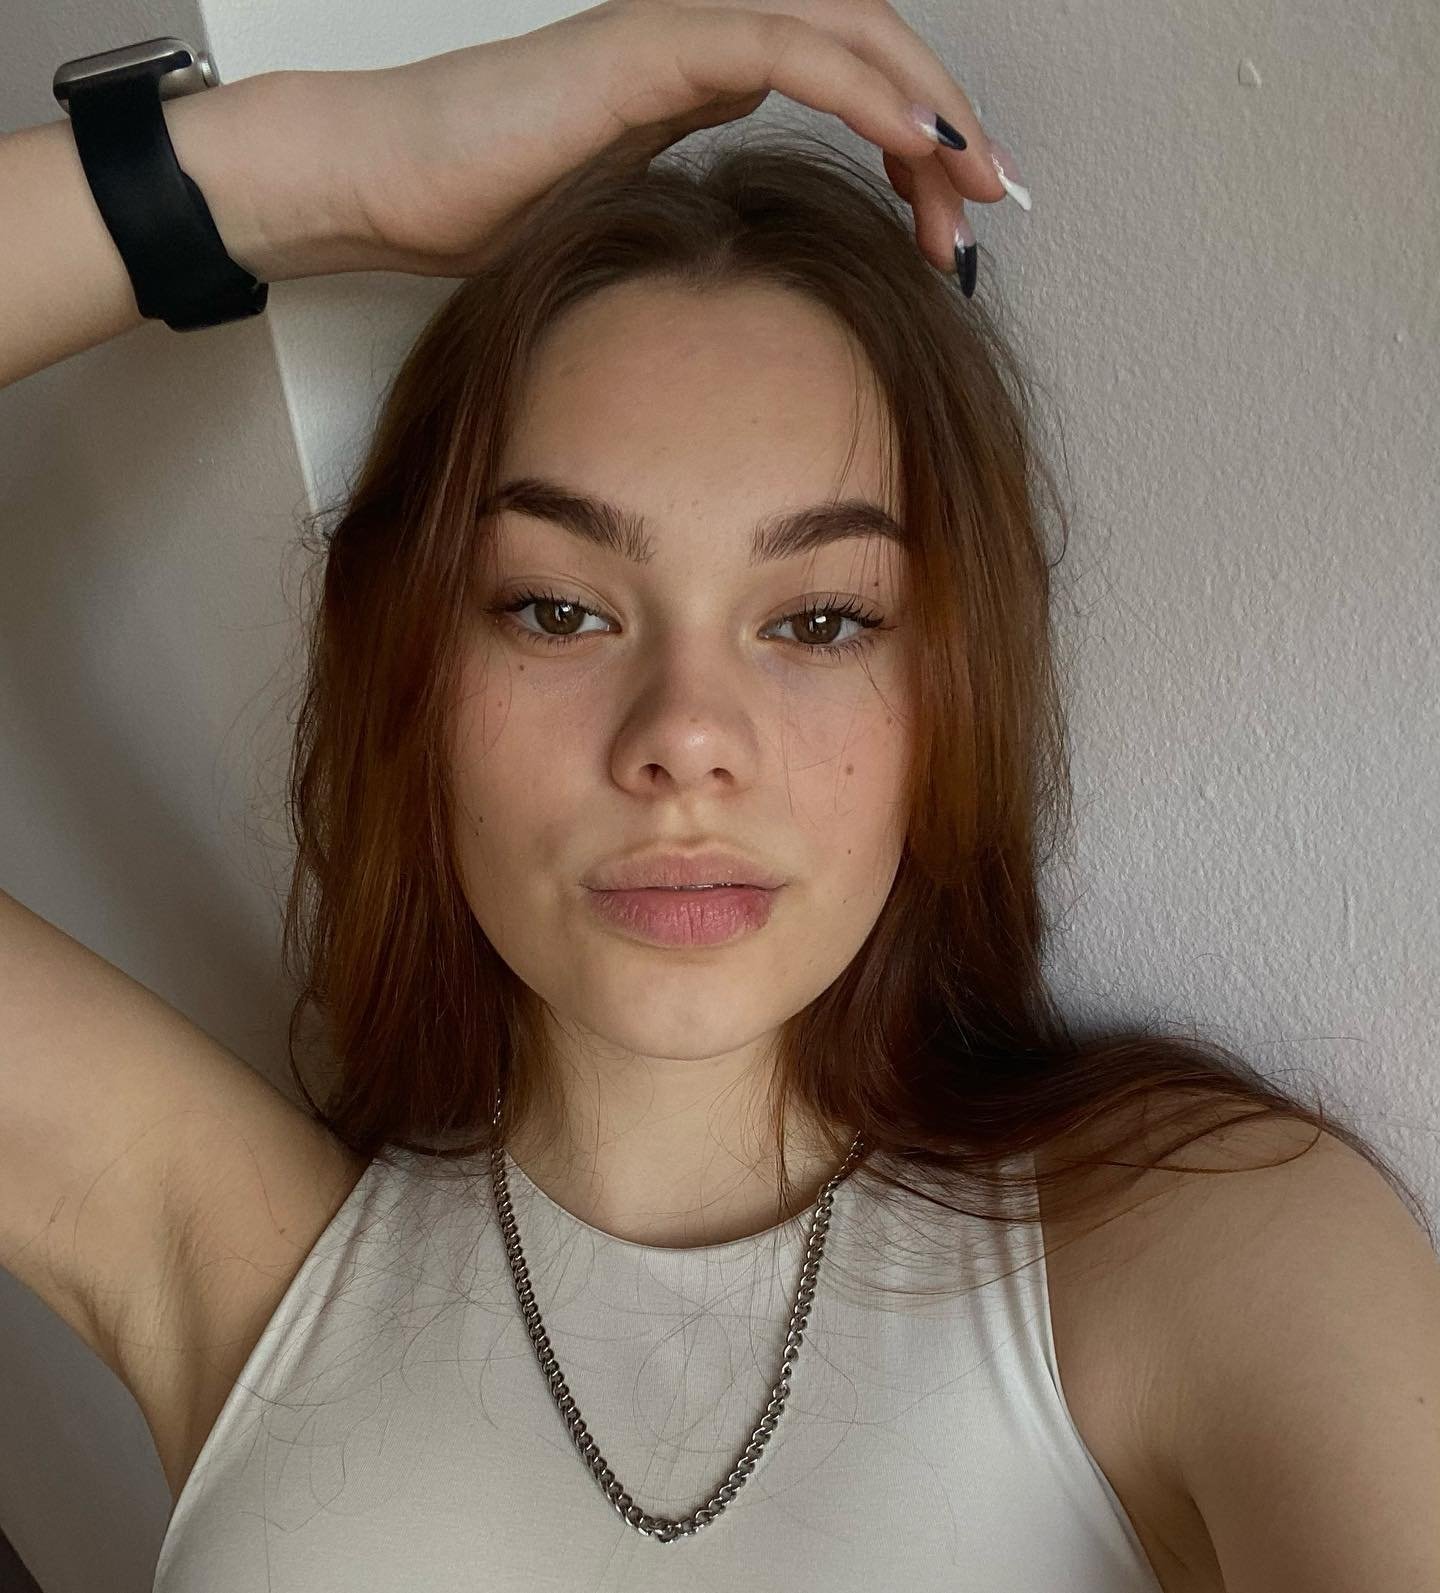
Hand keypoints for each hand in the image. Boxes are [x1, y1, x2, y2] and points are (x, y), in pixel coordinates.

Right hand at [257, 0, 1005, 281]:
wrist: (393, 186)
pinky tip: (916, 145)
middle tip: (998, 204)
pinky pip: (786, 46)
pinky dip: (864, 88)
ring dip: (926, 104)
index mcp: (707, 85)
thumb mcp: (631, 243)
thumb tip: (761, 297)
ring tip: (978, 179)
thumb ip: (699, 244)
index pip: (847, 95)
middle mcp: (710, 44)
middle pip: (867, 58)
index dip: (920, 150)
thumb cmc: (490, 221)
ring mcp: (684, 33)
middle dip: (948, 126)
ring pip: (846, 35)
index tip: (962, 231)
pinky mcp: (654, 45)